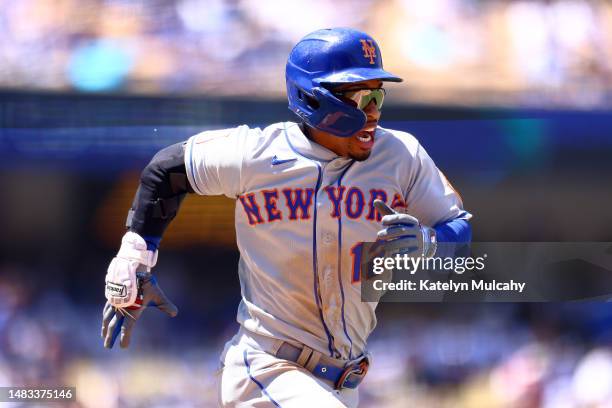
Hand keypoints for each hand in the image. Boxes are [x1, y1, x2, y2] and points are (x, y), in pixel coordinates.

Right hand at [102, 231, 176, 348]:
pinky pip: (106, 308)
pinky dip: (105, 315)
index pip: (127, 328)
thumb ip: (165, 305)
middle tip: (107, 346)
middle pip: (113, 326)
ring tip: (103, 334)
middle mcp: (121, 308)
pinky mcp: (111, 296)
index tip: (123, 347)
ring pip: (107, 317)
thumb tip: (175, 313)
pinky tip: (105, 317)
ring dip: (105, 327)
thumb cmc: (146, 283)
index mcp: (131, 311)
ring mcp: (114, 302)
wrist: (133, 268)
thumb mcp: (157, 295)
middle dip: (110, 337)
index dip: (125, 338)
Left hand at [373, 200, 436, 257]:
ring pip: (404, 242)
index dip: (392, 219)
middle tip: (378, 235)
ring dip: (392, 244)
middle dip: (389, 233)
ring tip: (383, 246)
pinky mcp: (419, 252)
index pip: (402, 218)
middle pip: (402, 230)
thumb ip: (387, 211)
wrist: (427, 242)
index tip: (382, 221)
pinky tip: (390, 255)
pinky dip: (398, 254)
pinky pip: (408, 253)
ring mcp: (419, 241)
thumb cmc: (406, 228)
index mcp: (412, 221)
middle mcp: (416, 230)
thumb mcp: (398, 220)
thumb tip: (375, 201)